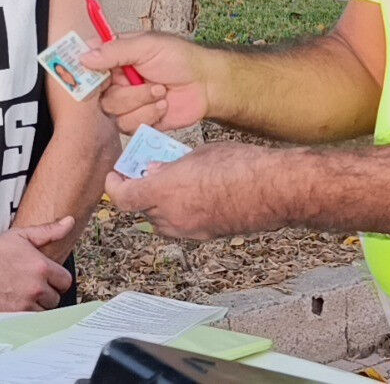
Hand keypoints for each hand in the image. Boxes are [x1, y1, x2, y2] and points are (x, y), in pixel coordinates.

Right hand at [0, 216, 74, 310]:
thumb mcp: (21, 236)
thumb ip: (48, 231)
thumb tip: (69, 222)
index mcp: (41, 267)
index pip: (65, 281)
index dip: (57, 280)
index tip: (49, 279)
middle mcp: (34, 288)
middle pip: (55, 299)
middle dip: (47, 293)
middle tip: (33, 287)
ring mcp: (22, 305)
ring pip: (42, 313)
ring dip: (36, 306)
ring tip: (22, 296)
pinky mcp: (10, 317)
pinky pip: (27, 322)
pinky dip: (24, 316)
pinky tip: (14, 305)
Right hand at [83, 32, 209, 133]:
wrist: (206, 85)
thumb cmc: (180, 59)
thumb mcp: (148, 46)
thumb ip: (115, 50)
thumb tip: (84, 56)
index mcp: (115, 58)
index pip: (87, 65)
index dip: (85, 73)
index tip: (96, 77)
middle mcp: (116, 81)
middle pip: (99, 96)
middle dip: (127, 92)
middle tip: (149, 81)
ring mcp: (126, 103)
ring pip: (114, 113)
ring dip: (141, 103)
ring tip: (162, 92)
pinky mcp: (137, 121)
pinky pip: (128, 126)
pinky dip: (148, 116)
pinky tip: (163, 105)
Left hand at [104, 142, 284, 239]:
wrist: (274, 190)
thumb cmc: (240, 164)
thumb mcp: (199, 154)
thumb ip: (171, 165)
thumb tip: (154, 171)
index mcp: (165, 191)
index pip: (123, 198)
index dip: (115, 187)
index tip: (115, 176)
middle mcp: (172, 216)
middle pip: (141, 209)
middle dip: (141, 192)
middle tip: (148, 173)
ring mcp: (190, 230)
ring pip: (161, 221)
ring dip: (160, 204)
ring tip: (174, 183)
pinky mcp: (206, 236)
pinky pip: (182, 226)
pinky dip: (180, 213)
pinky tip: (196, 195)